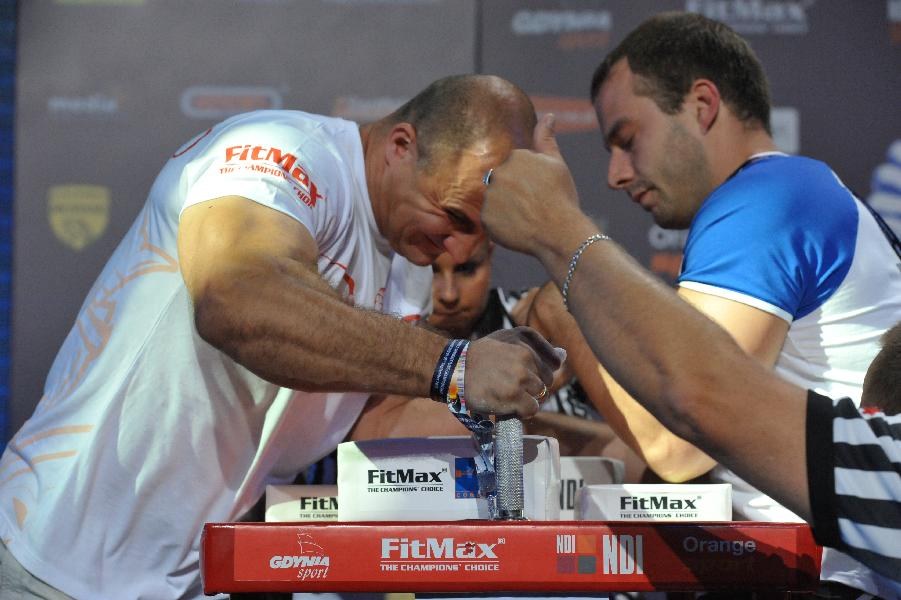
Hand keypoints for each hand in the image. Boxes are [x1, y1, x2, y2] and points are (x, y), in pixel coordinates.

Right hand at [463, 326, 561, 417]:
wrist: (455, 369)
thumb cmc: (482, 355)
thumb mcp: (508, 338)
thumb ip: (536, 345)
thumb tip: (563, 356)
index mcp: (526, 340)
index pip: (553, 363)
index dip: (540, 372)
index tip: (524, 374)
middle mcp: (526, 356)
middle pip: (547, 380)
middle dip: (534, 385)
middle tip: (512, 385)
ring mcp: (521, 377)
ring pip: (541, 394)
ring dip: (528, 398)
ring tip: (508, 394)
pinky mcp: (514, 396)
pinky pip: (532, 408)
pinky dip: (523, 411)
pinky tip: (510, 406)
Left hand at [481, 113, 583, 255]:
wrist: (560, 233)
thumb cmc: (562, 197)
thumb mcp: (557, 164)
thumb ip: (546, 139)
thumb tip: (549, 116)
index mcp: (515, 157)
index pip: (515, 168)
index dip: (529, 182)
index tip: (540, 192)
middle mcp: (498, 173)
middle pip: (502, 183)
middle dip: (514, 194)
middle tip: (533, 207)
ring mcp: (490, 197)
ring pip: (495, 202)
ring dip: (506, 209)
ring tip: (526, 218)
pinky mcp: (485, 219)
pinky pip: (491, 221)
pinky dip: (501, 226)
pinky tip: (518, 229)